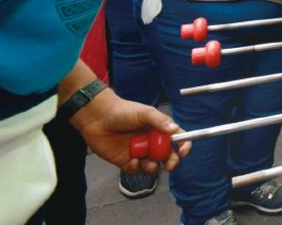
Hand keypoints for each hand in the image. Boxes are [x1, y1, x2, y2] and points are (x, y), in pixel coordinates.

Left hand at [69, 89, 190, 174]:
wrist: (97, 118)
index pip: (178, 139)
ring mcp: (140, 152)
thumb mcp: (144, 113)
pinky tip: (132, 161)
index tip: (183, 151)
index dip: (184, 146)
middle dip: (172, 162)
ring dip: (154, 168)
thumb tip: (175, 129)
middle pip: (168, 156)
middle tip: (169, 165)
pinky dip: (136, 169)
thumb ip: (159, 121)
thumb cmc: (122, 111)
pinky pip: (136, 170)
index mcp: (160, 129)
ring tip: (149, 164)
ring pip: (153, 166)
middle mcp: (152, 142)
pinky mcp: (126, 161)